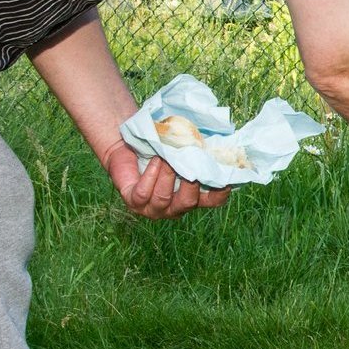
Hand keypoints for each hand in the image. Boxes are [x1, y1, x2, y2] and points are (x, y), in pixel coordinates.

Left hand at [100, 141, 231, 218]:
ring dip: (167, 176)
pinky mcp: (133, 202)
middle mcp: (174, 207)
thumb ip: (197, 149)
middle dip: (189, 183)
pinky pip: (143, 194)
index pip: (211, 201)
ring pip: (163, 199)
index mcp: (190, 195)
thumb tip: (215, 141)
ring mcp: (152, 208)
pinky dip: (150, 176)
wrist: (125, 144)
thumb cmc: (156, 146)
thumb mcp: (179, 147)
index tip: (223, 176)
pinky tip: (154, 161)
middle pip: (188, 202)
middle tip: (189, 161)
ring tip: (165, 157)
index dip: (219, 192)